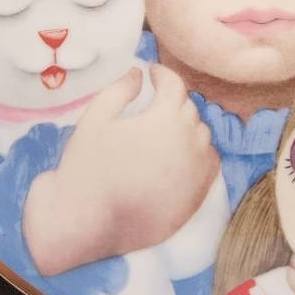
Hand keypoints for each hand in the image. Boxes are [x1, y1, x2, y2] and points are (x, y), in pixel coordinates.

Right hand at [23, 64, 218, 274]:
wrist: (86, 222)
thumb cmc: (88, 166)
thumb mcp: (96, 117)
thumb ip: (120, 89)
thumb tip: (138, 74)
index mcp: (165, 118)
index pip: (175, 85)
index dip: (163, 75)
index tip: (152, 73)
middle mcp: (189, 141)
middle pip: (188, 108)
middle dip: (172, 100)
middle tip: (154, 102)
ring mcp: (197, 170)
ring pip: (201, 134)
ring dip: (186, 125)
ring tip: (164, 129)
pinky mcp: (197, 195)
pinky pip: (209, 162)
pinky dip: (198, 152)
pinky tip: (179, 154)